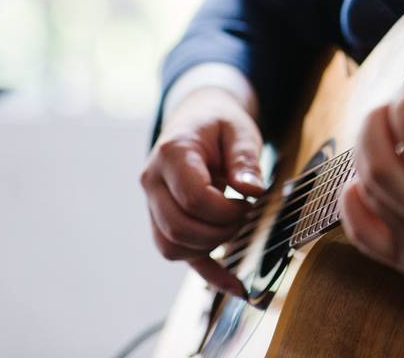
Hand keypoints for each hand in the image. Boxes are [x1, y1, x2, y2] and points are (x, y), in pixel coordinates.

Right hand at [141, 86, 264, 295]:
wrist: (197, 118)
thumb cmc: (219, 124)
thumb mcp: (239, 130)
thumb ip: (245, 159)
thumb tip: (251, 190)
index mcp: (171, 154)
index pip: (192, 198)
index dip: (225, 210)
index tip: (248, 201)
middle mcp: (152, 182)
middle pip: (179, 227)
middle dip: (220, 230)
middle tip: (244, 214)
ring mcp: (153, 204)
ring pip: (171, 246)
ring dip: (210, 245)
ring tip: (234, 224)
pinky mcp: (162, 220)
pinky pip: (178, 254)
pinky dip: (207, 273)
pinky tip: (236, 286)